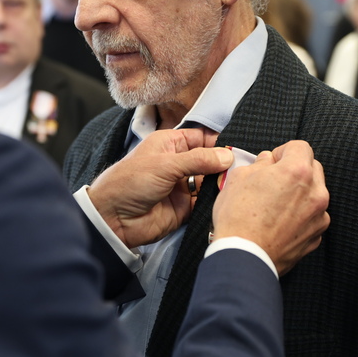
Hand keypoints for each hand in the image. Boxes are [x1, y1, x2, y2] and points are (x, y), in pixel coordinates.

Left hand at [88, 128, 231, 247]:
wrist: (113, 218)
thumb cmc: (130, 182)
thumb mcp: (165, 165)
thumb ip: (198, 160)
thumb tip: (227, 156)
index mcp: (170, 144)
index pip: (201, 138)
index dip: (219, 142)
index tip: (238, 148)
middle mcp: (178, 163)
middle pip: (210, 160)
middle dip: (225, 163)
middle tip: (244, 167)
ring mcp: (183, 186)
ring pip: (211, 181)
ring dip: (222, 182)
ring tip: (239, 182)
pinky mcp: (185, 208)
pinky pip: (206, 202)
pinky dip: (216, 201)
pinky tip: (228, 199)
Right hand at [212, 140, 329, 275]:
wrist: (244, 257)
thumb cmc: (238, 217)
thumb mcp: (239, 178)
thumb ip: (259, 164)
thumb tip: (267, 162)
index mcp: (297, 171)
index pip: (300, 146)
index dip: (283, 152)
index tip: (272, 163)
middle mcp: (316, 192)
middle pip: (313, 168)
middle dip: (295, 170)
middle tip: (273, 182)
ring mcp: (319, 216)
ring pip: (314, 194)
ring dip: (300, 194)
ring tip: (276, 206)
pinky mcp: (316, 236)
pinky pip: (312, 217)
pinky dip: (301, 216)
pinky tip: (280, 223)